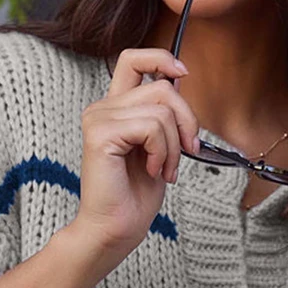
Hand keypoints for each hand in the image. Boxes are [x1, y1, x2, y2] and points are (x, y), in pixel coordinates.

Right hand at [73, 47, 199, 257]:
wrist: (116, 229)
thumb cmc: (135, 196)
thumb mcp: (159, 147)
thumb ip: (163, 114)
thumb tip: (179, 81)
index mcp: (114, 109)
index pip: (133, 59)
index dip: (162, 58)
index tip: (183, 73)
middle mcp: (102, 108)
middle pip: (161, 86)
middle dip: (186, 118)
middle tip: (188, 150)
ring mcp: (98, 119)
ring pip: (161, 108)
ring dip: (174, 145)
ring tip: (165, 170)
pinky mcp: (100, 134)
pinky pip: (152, 127)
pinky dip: (162, 152)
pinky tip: (153, 171)